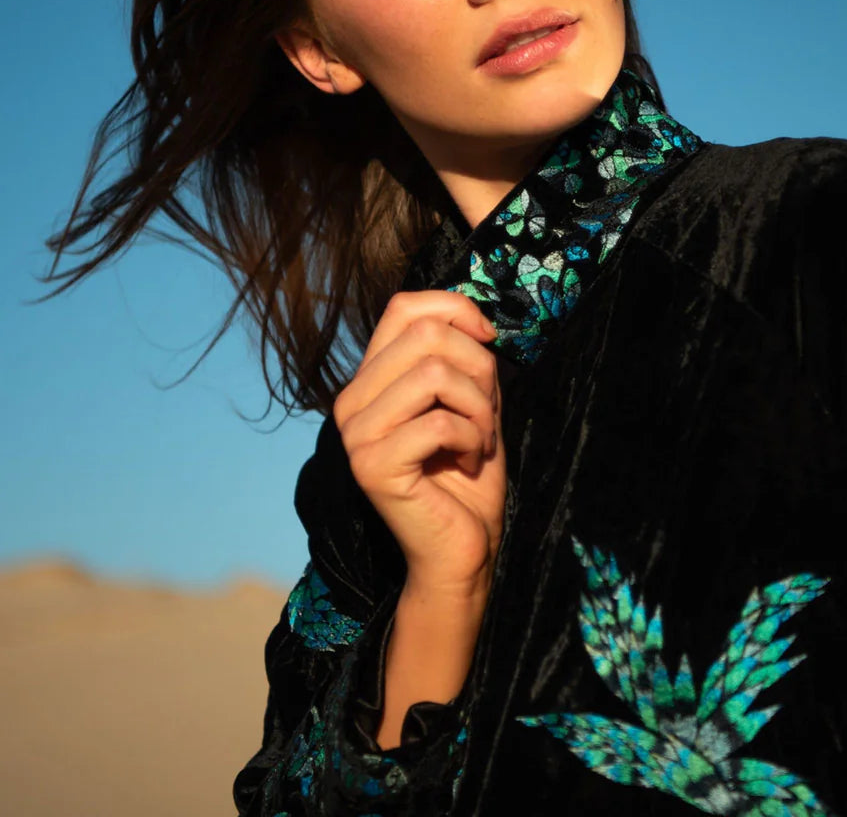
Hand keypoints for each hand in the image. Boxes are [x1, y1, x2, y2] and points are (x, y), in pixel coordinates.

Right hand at [333, 291, 505, 597]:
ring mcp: (356, 434)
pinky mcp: (372, 467)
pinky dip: (472, 438)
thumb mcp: (471, 400)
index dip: (456, 309)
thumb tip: (476, 320)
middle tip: (487, 411)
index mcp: (371, 379)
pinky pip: (439, 423)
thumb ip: (464, 357)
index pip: (404, 306)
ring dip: (478, 407)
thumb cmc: (468, 471)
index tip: (488, 340)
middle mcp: (351, 401)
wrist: (462, 547)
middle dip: (478, 366)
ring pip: (435, 374)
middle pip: (426, 334)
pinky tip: (469, 462)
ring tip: (480, 440)